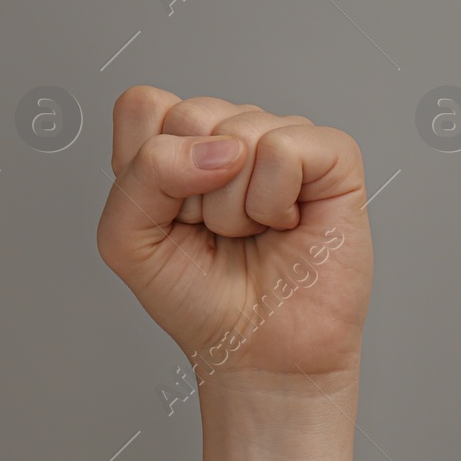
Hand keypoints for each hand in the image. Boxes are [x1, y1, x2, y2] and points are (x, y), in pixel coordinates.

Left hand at [96, 86, 372, 392]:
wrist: (258, 354)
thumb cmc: (201, 300)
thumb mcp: (128, 241)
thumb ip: (141, 177)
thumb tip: (218, 147)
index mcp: (180, 144)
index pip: (144, 106)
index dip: (147, 171)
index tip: (170, 218)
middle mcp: (231, 134)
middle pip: (189, 116)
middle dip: (192, 194)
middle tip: (215, 232)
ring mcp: (283, 138)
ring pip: (236, 133)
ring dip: (234, 207)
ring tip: (252, 232)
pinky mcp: (332, 156)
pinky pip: (285, 149)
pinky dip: (274, 202)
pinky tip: (286, 224)